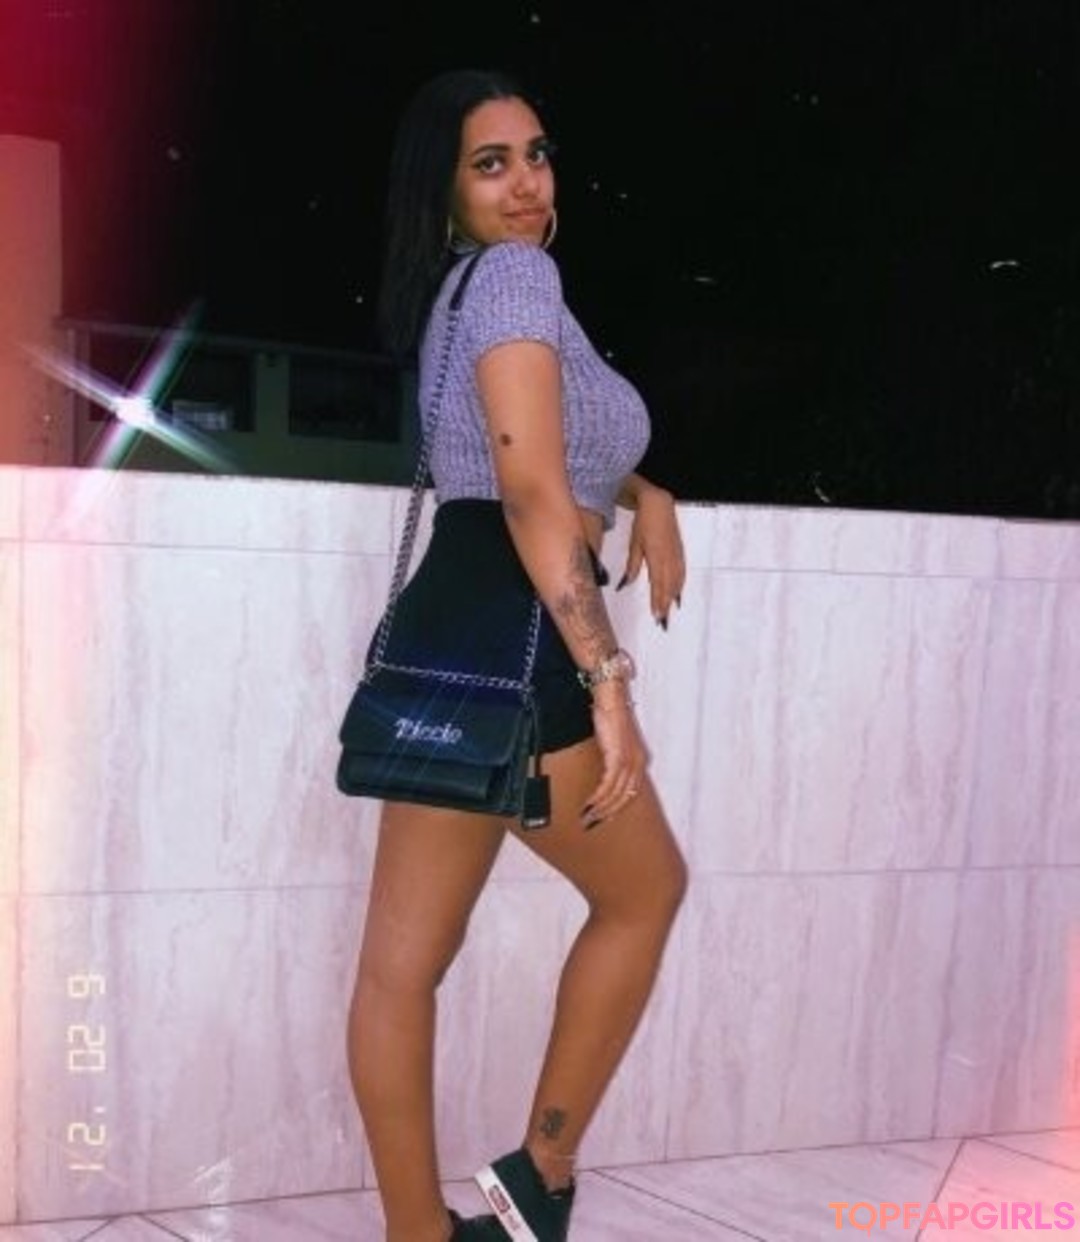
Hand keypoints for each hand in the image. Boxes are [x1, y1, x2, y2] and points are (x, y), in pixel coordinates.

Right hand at [581, 683, 648, 827]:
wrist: (610, 696)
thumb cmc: (610, 714)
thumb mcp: (613, 740)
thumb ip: (612, 757)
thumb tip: (602, 772)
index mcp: (640, 760)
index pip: (631, 792)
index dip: (617, 808)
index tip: (604, 817)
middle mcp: (638, 763)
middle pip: (625, 797)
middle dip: (607, 813)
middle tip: (591, 823)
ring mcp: (629, 761)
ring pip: (616, 795)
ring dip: (600, 808)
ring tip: (585, 817)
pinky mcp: (618, 758)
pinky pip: (608, 785)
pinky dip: (598, 797)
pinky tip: (588, 804)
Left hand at [618, 483, 685, 628]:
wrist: (659, 505)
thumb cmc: (644, 523)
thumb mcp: (634, 544)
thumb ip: (632, 566)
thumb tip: (625, 584)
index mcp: (657, 557)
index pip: (658, 585)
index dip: (658, 601)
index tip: (657, 616)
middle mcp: (669, 559)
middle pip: (669, 587)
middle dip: (666, 605)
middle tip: (663, 622)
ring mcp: (677, 556)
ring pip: (676, 582)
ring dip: (673, 598)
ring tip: (669, 612)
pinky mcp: (680, 553)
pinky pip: (681, 574)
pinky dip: (680, 586)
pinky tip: (678, 595)